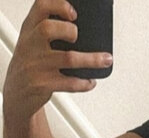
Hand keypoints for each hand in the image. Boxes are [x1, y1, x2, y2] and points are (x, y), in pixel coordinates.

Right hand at [2, 0, 111, 121]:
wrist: (17, 93)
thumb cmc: (31, 65)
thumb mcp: (33, 42)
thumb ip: (50, 31)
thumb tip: (83, 29)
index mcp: (29, 29)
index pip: (40, 7)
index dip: (58, 5)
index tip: (74, 13)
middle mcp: (30, 45)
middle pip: (48, 29)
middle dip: (69, 30)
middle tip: (78, 36)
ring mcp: (36, 65)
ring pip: (68, 58)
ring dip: (92, 60)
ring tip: (106, 60)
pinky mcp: (43, 85)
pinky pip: (70, 83)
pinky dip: (85, 83)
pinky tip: (91, 81)